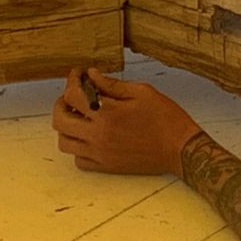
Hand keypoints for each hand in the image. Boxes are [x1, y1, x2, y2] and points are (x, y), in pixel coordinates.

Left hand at [53, 67, 202, 175]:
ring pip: (64, 142)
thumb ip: (112, 84)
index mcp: (107, 113)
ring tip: (79, 117)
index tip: (77, 74)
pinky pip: (78, 160)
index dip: (71, 80)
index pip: (73, 94)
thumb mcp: (142, 92)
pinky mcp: (107, 166)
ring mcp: (101, 153)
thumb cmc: (166, 118)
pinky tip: (88, 136)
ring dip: (66, 127)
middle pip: (60, 120)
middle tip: (72, 95)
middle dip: (61, 103)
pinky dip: (77, 148)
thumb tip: (91, 75)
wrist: (180, 149)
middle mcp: (99, 135)